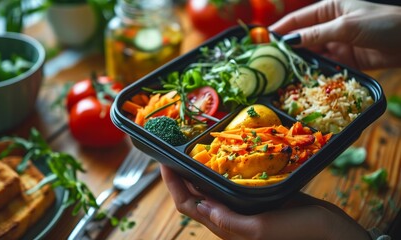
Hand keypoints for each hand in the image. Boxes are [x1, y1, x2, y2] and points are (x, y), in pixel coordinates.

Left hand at [160, 165, 368, 239]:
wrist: (336, 235)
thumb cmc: (302, 235)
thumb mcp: (263, 229)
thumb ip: (231, 221)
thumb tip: (202, 206)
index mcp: (228, 227)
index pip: (189, 206)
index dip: (173, 186)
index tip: (164, 162)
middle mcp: (232, 219)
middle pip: (197, 197)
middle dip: (182, 176)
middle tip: (175, 152)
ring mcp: (246, 209)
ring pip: (214, 190)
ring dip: (201, 172)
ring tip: (194, 152)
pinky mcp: (261, 201)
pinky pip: (234, 185)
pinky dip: (224, 172)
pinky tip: (226, 157)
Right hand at [269, 0, 400, 69]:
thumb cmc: (382, 24)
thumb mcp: (346, 26)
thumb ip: (316, 34)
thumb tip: (290, 40)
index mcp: (330, 8)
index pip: (299, 18)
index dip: (281, 28)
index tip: (263, 39)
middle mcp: (331, 24)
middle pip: (303, 37)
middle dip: (288, 48)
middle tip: (269, 60)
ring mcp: (337, 42)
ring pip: (312, 53)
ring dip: (300, 61)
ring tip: (282, 71)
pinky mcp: (345, 59)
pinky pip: (325, 65)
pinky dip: (314, 71)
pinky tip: (303, 78)